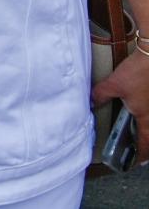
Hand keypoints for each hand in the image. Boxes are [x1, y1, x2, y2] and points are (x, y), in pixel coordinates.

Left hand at [93, 48, 148, 165]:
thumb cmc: (136, 72)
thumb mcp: (113, 85)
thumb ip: (100, 95)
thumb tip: (91, 102)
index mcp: (146, 117)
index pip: (145, 143)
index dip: (141, 154)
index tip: (137, 161)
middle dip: (148, 147)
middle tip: (143, 153)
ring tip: (145, 137)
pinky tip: (145, 113)